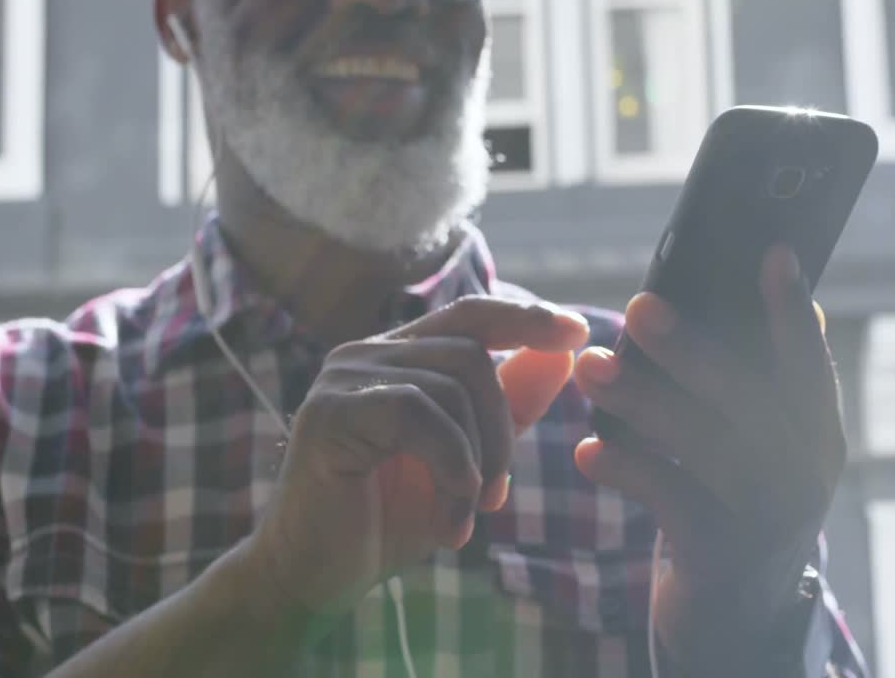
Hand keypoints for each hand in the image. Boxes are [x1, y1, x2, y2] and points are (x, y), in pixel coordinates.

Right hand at [241, 297, 589, 616]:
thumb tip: (564, 354)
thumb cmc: (388, 520)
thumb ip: (511, 407)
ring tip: (466, 515)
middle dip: (502, 429)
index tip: (577, 334)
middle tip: (497, 496)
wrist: (318, 577)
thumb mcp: (470, 460)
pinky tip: (450, 511)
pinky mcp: (330, 413)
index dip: (525, 318)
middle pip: (470, 355)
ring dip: (476, 463)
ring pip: (449, 386)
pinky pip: (417, 414)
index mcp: (398, 358)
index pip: (470, 316)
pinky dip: (450, 464)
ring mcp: (342, 379)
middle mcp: (366, 355)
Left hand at [572, 246, 843, 637]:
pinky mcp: (724, 557)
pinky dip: (627, 469)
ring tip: (590, 368)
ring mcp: (769, 519)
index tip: (773, 253)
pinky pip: (671, 500)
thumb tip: (710, 302)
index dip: (791, 309)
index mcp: (817, 436)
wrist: (735, 617)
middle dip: (691, 348)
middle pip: (749, 398)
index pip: (810, 363)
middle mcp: (805, 475)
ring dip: (642, 400)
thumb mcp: (753, 452)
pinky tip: (589, 450)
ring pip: (704, 445)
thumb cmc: (731, 506)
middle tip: (637, 307)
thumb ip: (747, 391)